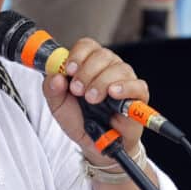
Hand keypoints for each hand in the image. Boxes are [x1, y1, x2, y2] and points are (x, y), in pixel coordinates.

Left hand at [41, 38, 146, 162]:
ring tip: (92, 99)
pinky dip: (125, 87)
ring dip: (101, 82)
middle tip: (78, 90)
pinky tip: (113, 93)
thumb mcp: (57, 105)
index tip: (69, 70)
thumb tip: (55, 76)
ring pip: (118, 68)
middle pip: (103, 54)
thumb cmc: (79, 119)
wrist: (93, 144)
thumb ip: (51, 89)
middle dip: (87, 71)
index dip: (77, 55)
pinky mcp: (138, 96)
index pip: (87, 46)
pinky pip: (137, 85)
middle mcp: (108, 68)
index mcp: (89, 64)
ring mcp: (125, 80)